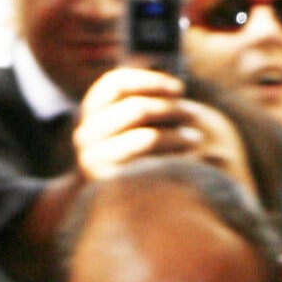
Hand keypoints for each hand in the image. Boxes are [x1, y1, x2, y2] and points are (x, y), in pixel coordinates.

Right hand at [73, 68, 256, 192]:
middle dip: (171, 109)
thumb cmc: (121, 154)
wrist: (96, 201)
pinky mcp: (108, 184)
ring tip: (196, 139)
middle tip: (195, 115)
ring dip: (177, 136)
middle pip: (136, 108)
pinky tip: (185, 159)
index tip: (180, 88)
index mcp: (90, 112)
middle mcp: (86, 132)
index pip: (115, 82)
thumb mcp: (123, 125)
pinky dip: (171, 158)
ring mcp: (93, 159)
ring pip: (146, 138)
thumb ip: (141, 105)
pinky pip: (148, 166)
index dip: (151, 80)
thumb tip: (176, 88)